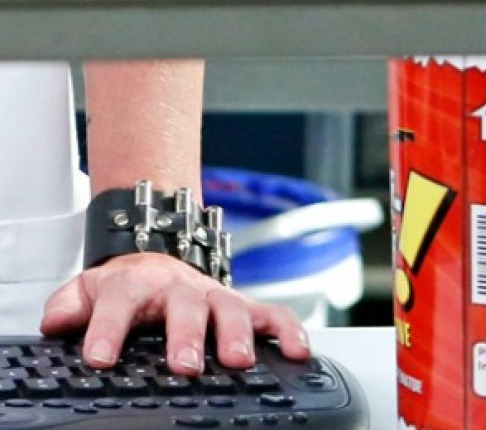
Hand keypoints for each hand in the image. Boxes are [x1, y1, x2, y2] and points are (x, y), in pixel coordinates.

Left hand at [39, 253, 310, 375]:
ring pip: (233, 308)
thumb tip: (55, 323)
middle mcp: (182, 288)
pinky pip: (273, 314)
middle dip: (187, 336)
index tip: (100, 357)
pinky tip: (298, 351)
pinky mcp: (247, 307)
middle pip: (186, 306)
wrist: (161, 254)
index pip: (119, 302)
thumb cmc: (129, 286)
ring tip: (238, 361)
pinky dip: (289, 330)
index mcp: (137, 284)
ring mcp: (217, 296)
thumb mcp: (89, 289)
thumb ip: (69, 305)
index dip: (108, 329)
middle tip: (185, 364)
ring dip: (237, 334)